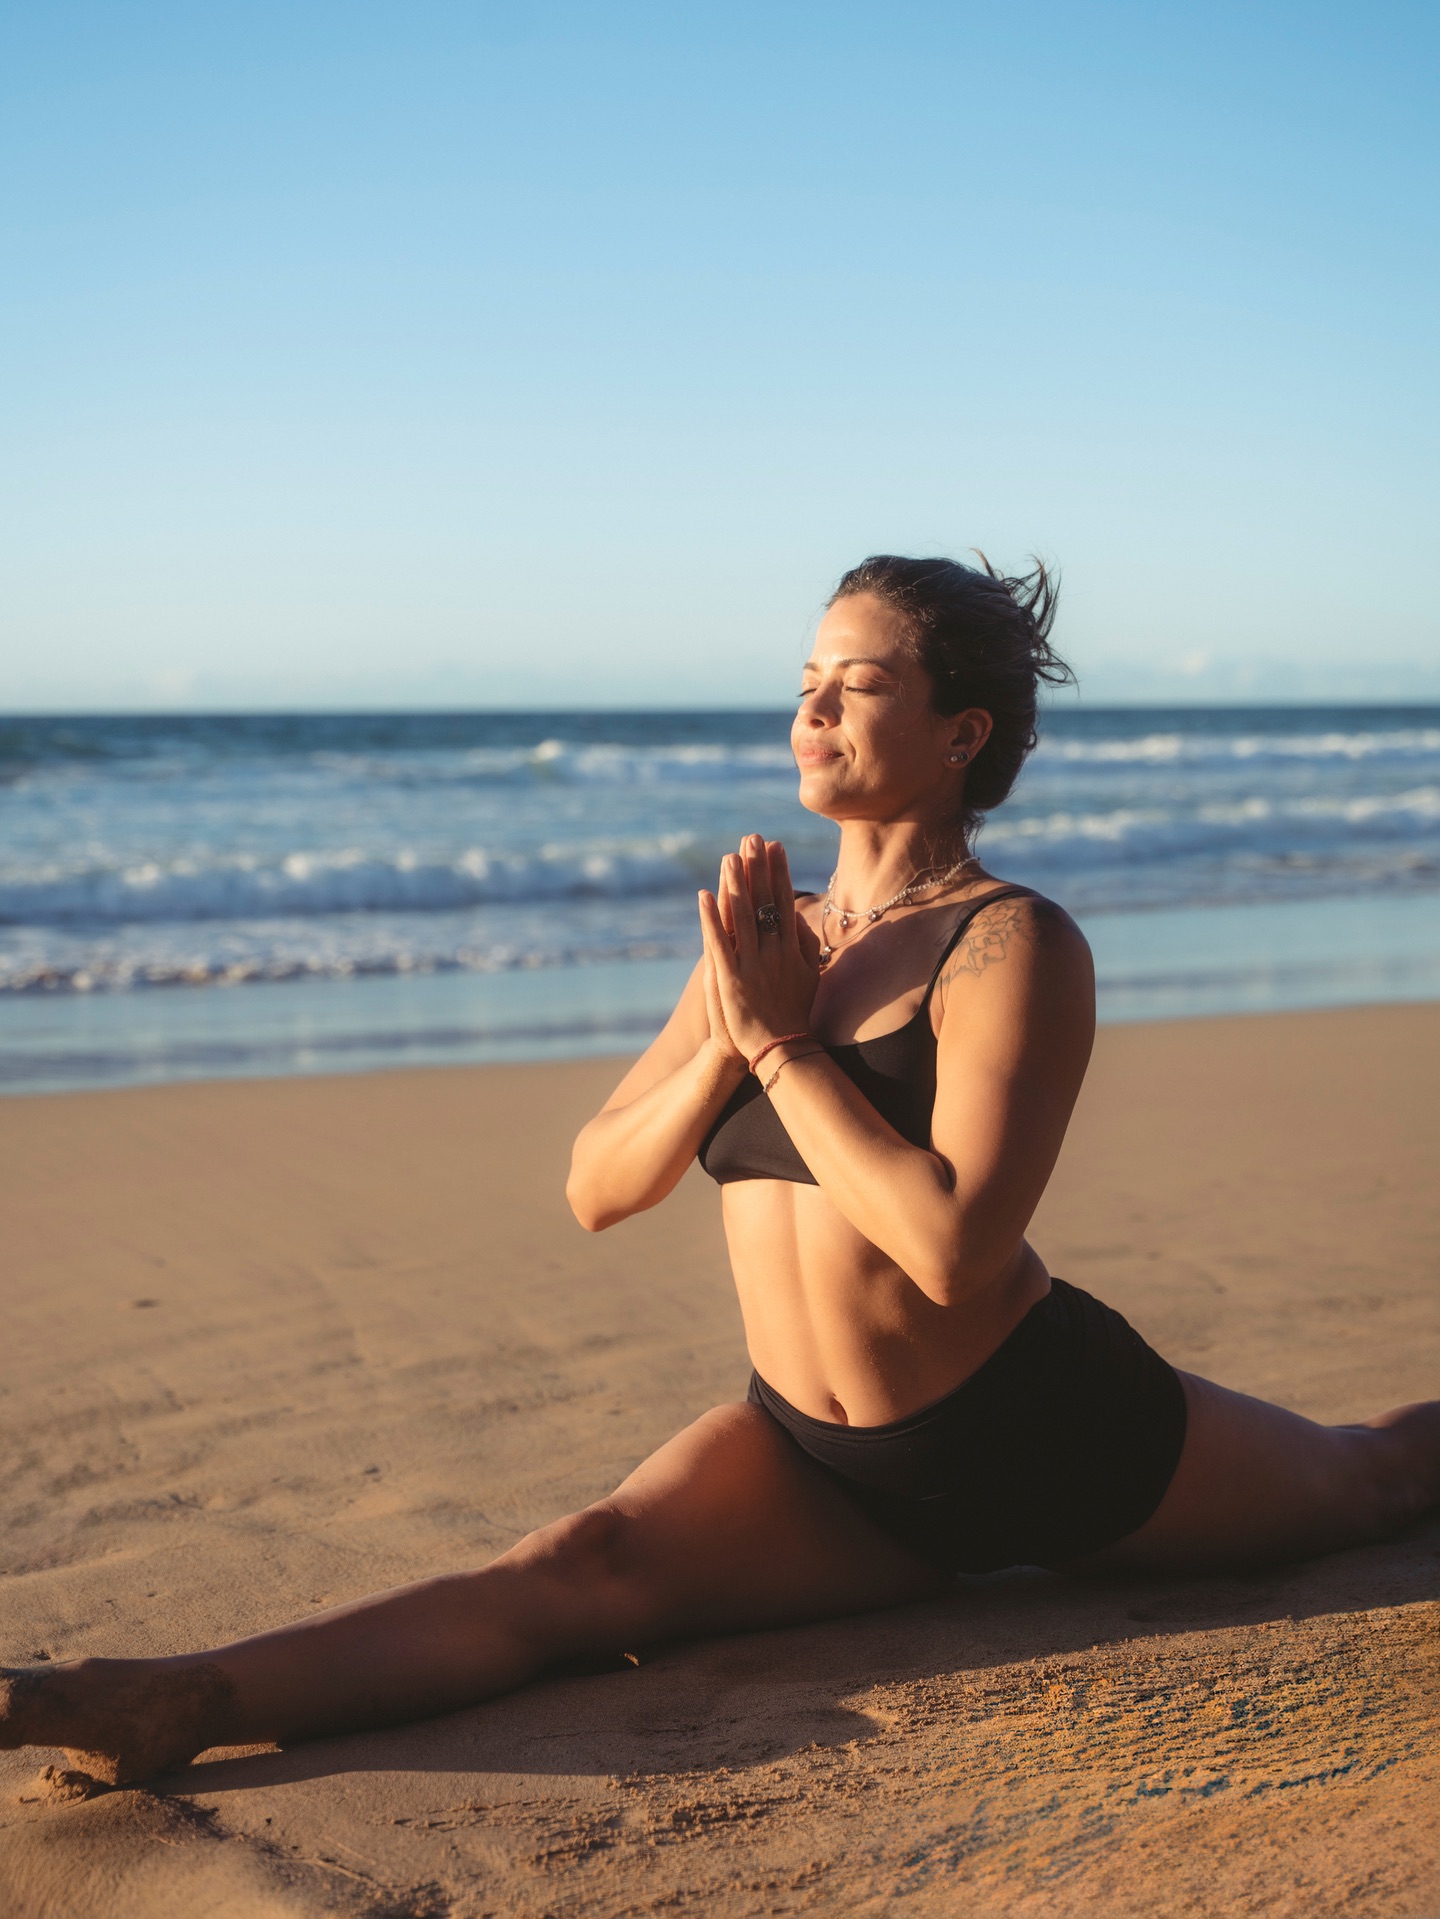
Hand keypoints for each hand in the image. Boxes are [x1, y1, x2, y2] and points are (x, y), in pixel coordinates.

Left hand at [698, 836, 819, 1064]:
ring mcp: (752, 965)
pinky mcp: (730, 980)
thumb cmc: (794, 1013)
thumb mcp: (810, 977)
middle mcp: (773, 952)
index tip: (776, 846)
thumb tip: (802, 920)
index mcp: (791, 949)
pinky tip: (704, 895)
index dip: (779, 872)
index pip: (784, 902)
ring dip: (735, 885)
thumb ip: (807, 947)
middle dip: (758, 868)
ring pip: (742, 917)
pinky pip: (719, 943)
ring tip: (729, 856)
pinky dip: (711, 919)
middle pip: (764, 902)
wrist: (780, 1050)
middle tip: (752, 837)